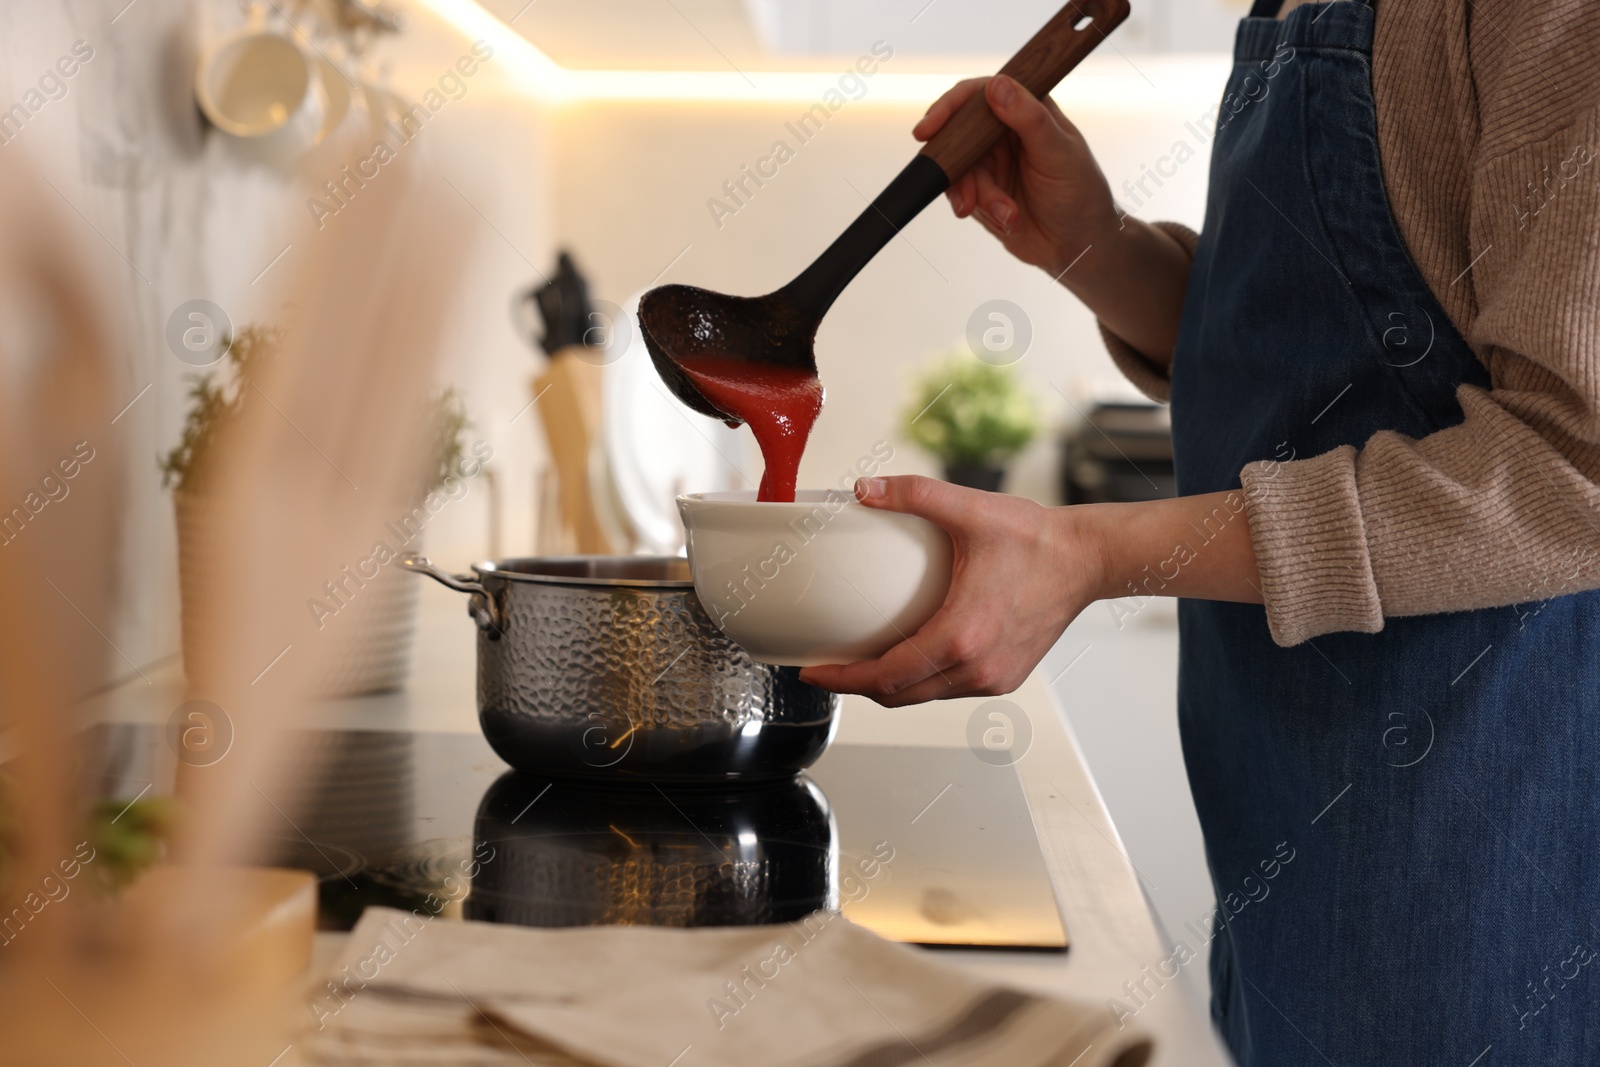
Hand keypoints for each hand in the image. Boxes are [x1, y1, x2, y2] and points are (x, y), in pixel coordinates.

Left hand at [797, 480, 1264, 707]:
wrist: (1088, 559)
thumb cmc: (1036, 540)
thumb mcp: (969, 509)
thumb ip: (913, 494)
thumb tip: (863, 489)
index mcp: (961, 636)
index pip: (886, 676)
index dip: (843, 679)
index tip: (812, 672)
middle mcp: (976, 667)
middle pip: (898, 695)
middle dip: (856, 687)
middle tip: (824, 669)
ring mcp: (993, 678)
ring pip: (924, 696)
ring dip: (889, 686)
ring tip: (858, 664)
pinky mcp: (1005, 677)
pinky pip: (949, 688)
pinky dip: (921, 680)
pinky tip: (906, 657)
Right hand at [913, 75, 1192, 363]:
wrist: (1079, 246)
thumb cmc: (1081, 194)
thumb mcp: (1058, 152)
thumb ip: (1028, 118)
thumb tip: (997, 86)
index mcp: (1027, 109)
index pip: (980, 94)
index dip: (951, 106)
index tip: (930, 126)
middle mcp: (1004, 132)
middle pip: (959, 135)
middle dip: (958, 166)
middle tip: (963, 191)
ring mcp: (991, 163)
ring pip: (959, 170)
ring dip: (979, 196)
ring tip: (1006, 214)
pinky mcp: (983, 192)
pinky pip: (963, 195)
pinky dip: (980, 210)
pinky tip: (1005, 220)